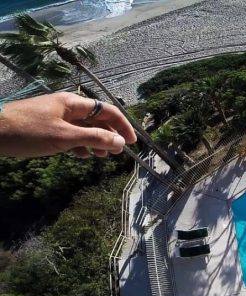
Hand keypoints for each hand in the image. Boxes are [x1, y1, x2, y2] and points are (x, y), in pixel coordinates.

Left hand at [0, 92, 137, 158]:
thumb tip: (121, 142)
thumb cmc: (28, 131)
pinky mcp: (47, 128)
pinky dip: (80, 145)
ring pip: (85, 129)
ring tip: (100, 157)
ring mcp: (56, 117)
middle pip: (97, 120)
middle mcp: (67, 107)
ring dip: (95, 142)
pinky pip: (71, 135)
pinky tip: (80, 155)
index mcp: (73, 103)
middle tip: (116, 154)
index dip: (122, 126)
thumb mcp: (65, 137)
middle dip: (109, 136)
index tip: (133, 142)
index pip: (107, 111)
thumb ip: (95, 138)